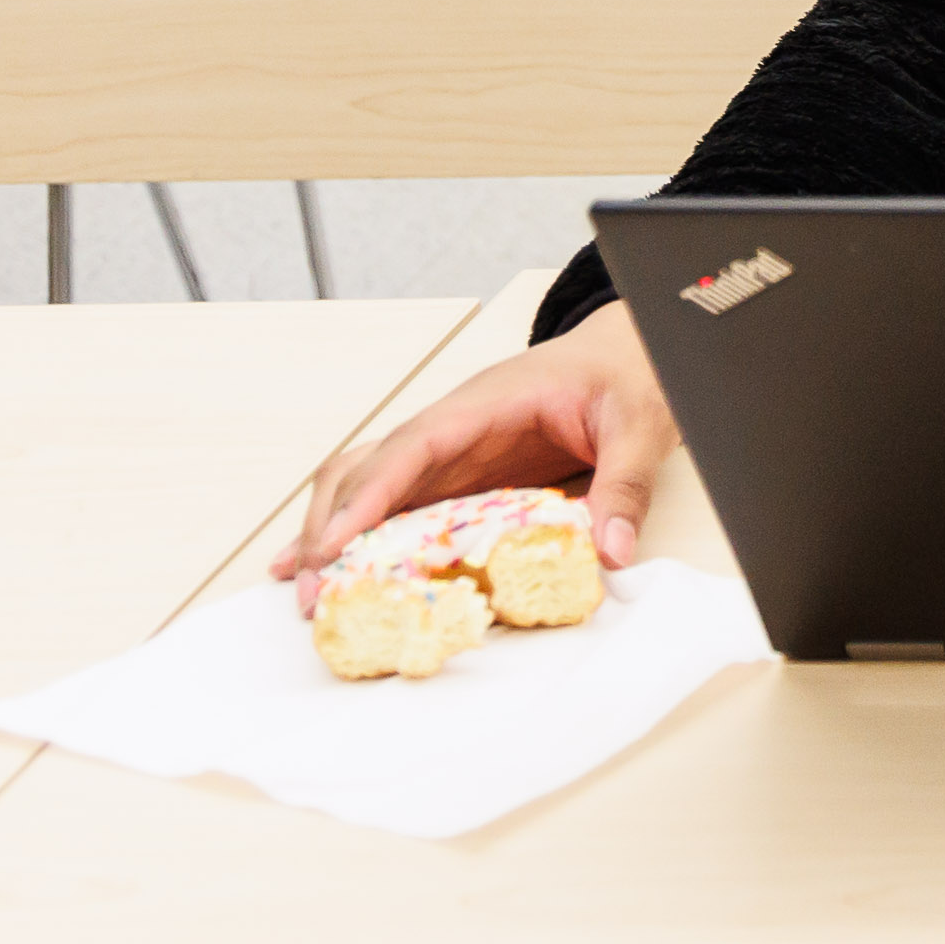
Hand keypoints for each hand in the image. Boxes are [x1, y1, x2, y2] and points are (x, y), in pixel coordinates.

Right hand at [270, 299, 670, 607]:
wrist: (628, 351)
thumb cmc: (626, 374)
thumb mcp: (641, 425)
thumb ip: (626, 485)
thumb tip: (612, 550)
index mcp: (488, 402)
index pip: (413, 445)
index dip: (368, 494)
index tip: (333, 543)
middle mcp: (454, 426)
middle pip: (368, 468)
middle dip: (332, 528)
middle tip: (312, 592)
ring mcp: (450, 451)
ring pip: (368, 484)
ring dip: (332, 533)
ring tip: (303, 589)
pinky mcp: (459, 474)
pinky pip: (397, 502)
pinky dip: (360, 535)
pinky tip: (333, 568)